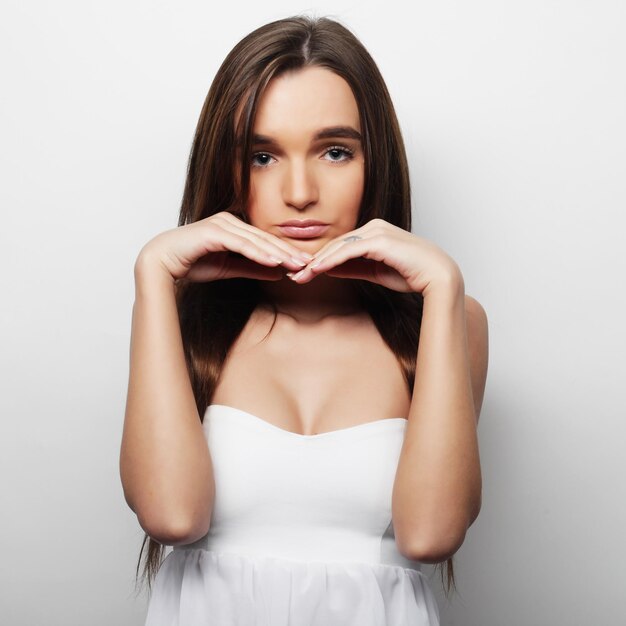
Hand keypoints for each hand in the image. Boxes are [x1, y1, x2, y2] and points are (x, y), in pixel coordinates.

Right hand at [136, 211, 312, 282]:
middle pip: (266, 239)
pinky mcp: (213, 231)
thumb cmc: (191, 263)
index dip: (286, 253)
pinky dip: (259, 253)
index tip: (305, 264)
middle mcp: (230, 221)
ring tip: (297, 265)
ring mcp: (221, 224)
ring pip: (257, 241)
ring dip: (278, 254)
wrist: (161, 263)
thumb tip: (278, 272)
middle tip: (310, 264)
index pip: (266, 241)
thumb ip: (252, 267)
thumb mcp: (229, 268)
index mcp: (234, 227)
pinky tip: (274, 263)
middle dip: (289, 252)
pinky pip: (241, 244)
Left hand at [287, 218, 462, 295]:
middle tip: (294, 276)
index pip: (340, 245)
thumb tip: (325, 268)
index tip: (302, 273)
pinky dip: (331, 261)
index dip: (319, 260)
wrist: (438, 277)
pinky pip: (349, 251)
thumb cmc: (411, 274)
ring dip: (317, 262)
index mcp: (373, 231)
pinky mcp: (380, 240)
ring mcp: (377, 231)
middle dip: (313, 261)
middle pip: (335, 245)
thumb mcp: (373, 272)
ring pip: (338, 247)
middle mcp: (373, 226)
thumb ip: (351, 268)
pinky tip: (317, 270)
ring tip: (300, 276)